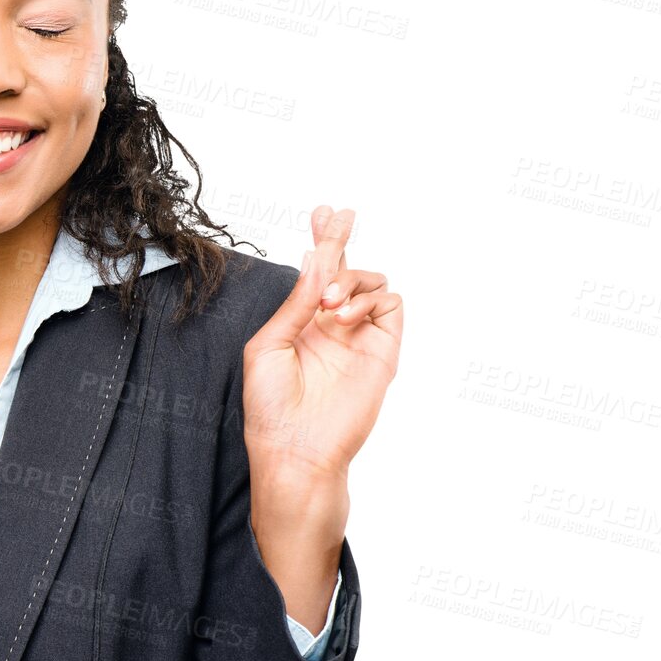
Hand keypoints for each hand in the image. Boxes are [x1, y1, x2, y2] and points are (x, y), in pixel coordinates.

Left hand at [242, 205, 401, 485]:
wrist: (295, 448)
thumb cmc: (271, 406)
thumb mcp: (268, 345)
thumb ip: (295, 303)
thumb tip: (316, 261)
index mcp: (301, 322)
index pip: (317, 274)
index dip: (323, 242)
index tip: (324, 212)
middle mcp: (332, 325)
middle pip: (347, 268)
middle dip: (342, 238)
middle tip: (339, 218)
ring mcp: (360, 337)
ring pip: (373, 281)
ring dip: (351, 280)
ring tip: (328, 305)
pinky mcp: (383, 351)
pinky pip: (392, 305)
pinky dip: (371, 299)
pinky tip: (343, 318)